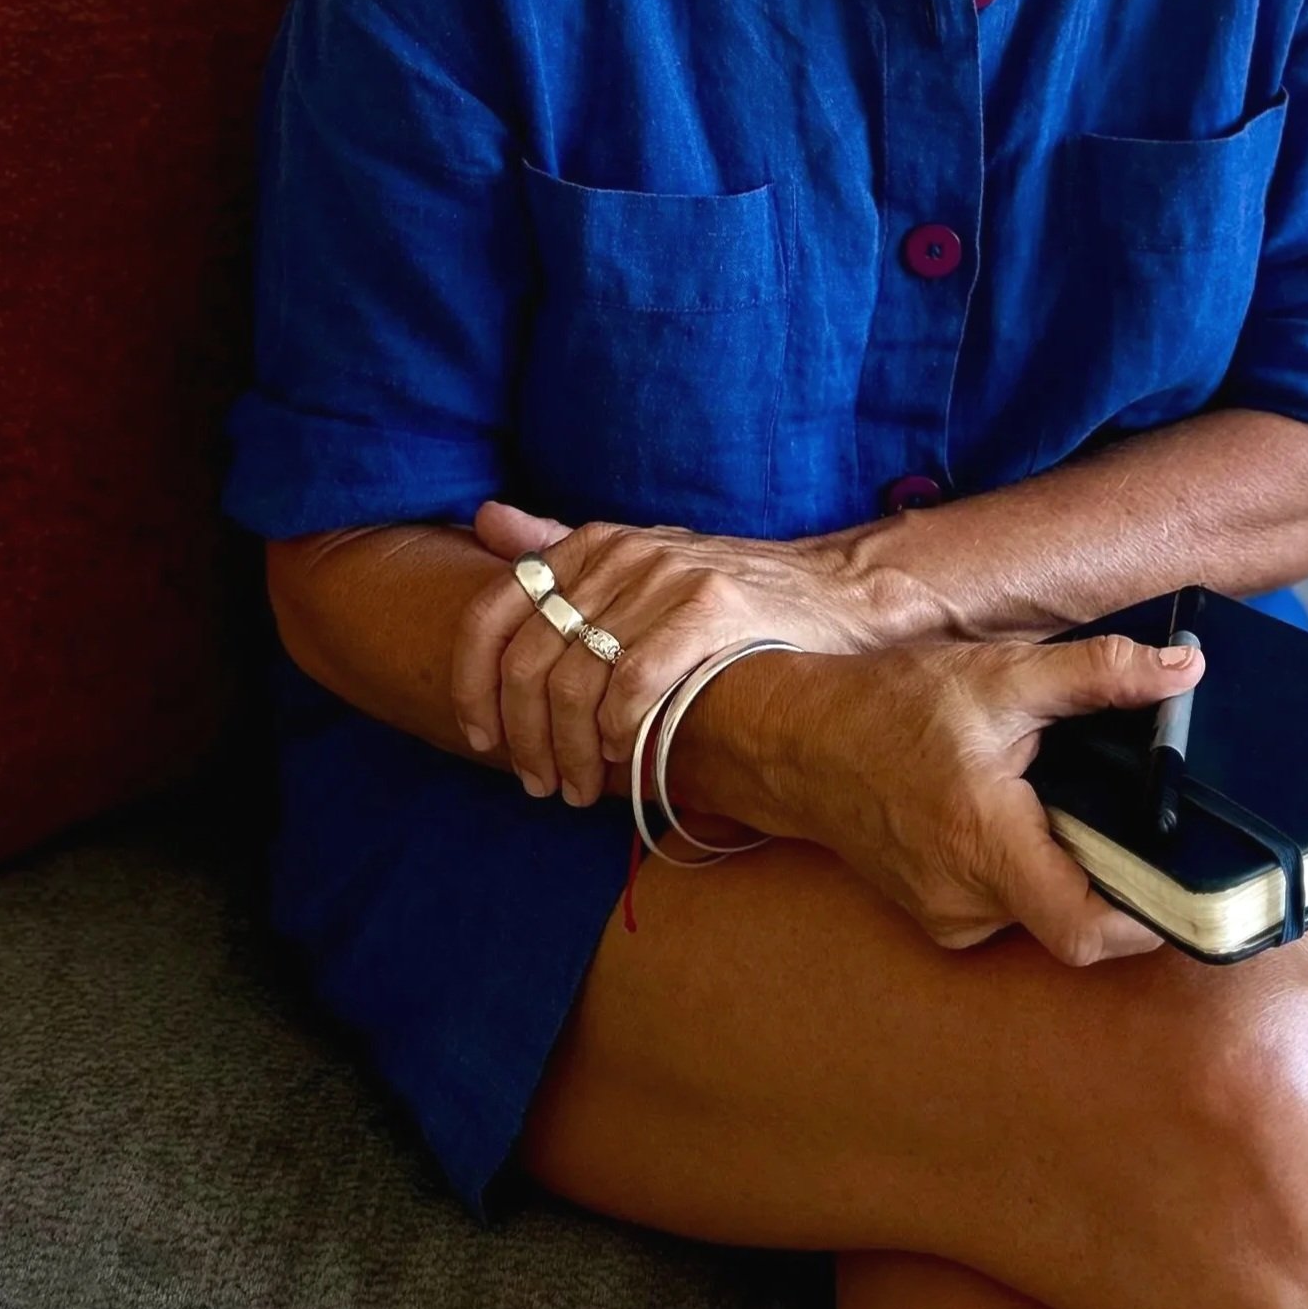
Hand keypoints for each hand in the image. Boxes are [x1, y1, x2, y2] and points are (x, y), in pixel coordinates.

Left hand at [453, 498, 880, 806]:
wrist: (836, 595)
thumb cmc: (726, 594)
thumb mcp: (636, 559)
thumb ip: (558, 543)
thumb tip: (485, 520)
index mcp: (591, 544)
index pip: (491, 612)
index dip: (471, 683)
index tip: (479, 737)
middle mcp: (621, 553)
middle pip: (529, 661)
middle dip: (523, 738)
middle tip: (540, 783)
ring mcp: (667, 577)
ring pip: (576, 682)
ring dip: (568, 752)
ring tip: (580, 789)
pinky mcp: (712, 608)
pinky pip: (634, 682)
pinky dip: (618, 730)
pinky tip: (624, 756)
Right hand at [748, 633, 1205, 967]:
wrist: (796, 739)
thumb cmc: (891, 705)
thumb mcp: (1000, 675)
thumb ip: (1097, 675)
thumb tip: (1187, 671)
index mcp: (985, 844)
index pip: (1089, 931)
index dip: (1151, 915)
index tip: (1186, 873)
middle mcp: (965, 900)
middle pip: (1077, 919)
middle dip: (1114, 869)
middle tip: (1132, 810)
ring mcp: (946, 917)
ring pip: (1044, 911)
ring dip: (1067, 864)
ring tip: (1061, 796)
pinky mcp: (935, 915)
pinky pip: (1009, 906)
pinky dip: (1029, 866)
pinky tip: (1018, 811)